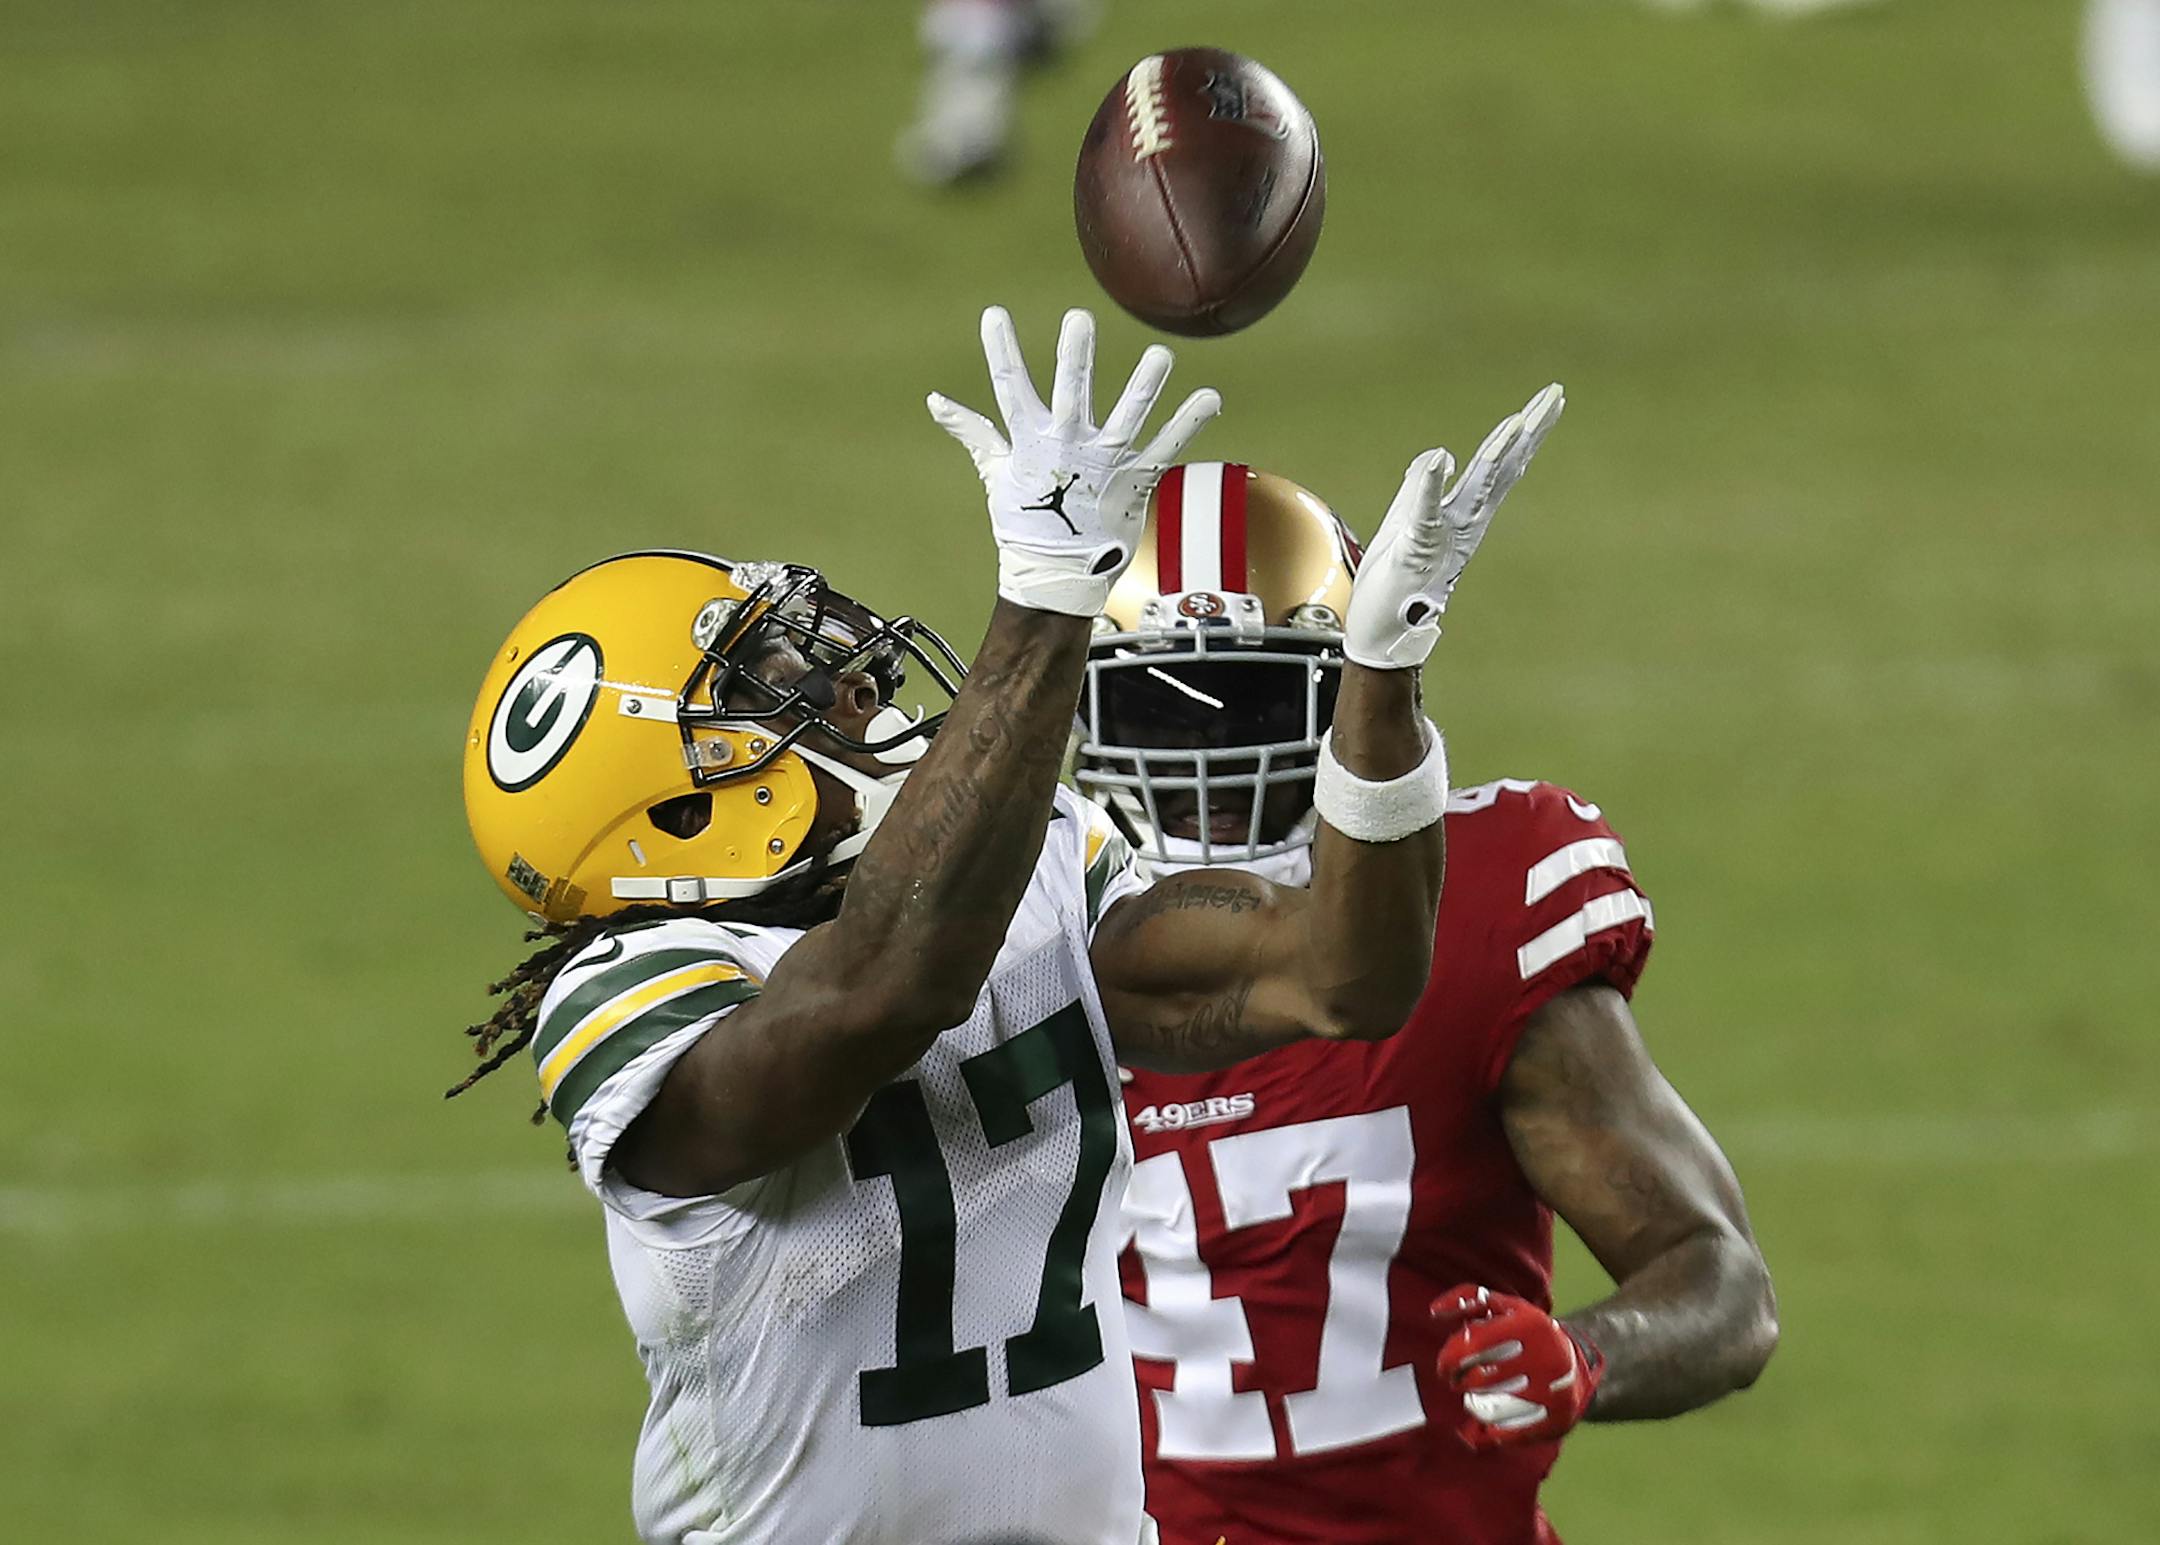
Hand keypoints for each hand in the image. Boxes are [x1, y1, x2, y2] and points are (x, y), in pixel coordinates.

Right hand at [929, 306, 1220, 616]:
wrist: (1055, 576)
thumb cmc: (1025, 522)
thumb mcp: (996, 472)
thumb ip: (974, 431)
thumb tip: (935, 401)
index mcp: (1031, 440)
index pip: (1010, 388)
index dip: (1000, 350)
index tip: (994, 315)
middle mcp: (1068, 446)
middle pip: (1070, 392)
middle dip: (1075, 356)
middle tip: (1079, 319)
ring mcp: (1104, 463)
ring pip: (1127, 415)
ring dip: (1145, 384)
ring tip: (1160, 355)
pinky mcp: (1135, 481)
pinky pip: (1167, 447)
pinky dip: (1189, 422)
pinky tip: (1210, 397)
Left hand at [1342, 383, 1564, 668]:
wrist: (1383, 633)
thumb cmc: (1396, 582)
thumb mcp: (1407, 522)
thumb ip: (1422, 488)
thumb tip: (1438, 456)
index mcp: (1463, 514)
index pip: (1500, 465)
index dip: (1523, 431)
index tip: (1550, 399)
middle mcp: (1463, 523)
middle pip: (1502, 469)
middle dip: (1528, 432)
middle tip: (1554, 396)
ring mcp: (1443, 537)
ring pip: (1477, 489)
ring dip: (1494, 454)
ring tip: (1516, 422)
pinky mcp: (1416, 550)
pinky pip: (1426, 513)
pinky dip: (1432, 486)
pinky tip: (1442, 459)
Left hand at [1432, 1282, 1604, 1449]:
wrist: (1576, 1363)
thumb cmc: (1527, 1332)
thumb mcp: (1505, 1306)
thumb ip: (1468, 1299)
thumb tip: (1434, 1311)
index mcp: (1530, 1325)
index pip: (1473, 1345)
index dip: (1449, 1359)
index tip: (1444, 1367)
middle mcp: (1546, 1357)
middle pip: (1480, 1381)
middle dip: (1461, 1383)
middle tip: (1458, 1381)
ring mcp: (1555, 1392)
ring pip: (1491, 1410)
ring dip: (1474, 1406)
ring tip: (1474, 1399)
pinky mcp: (1558, 1420)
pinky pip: (1510, 1435)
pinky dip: (1491, 1433)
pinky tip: (1486, 1426)